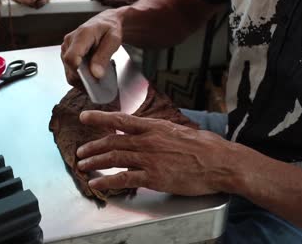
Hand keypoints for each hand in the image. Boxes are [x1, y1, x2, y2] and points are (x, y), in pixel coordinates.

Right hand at [61, 9, 123, 85]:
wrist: (106, 22)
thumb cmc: (110, 29)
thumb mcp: (113, 40)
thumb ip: (104, 56)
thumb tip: (95, 74)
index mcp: (81, 35)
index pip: (71, 58)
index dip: (78, 71)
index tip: (90, 79)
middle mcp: (69, 42)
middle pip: (70, 68)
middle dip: (84, 79)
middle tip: (99, 82)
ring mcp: (66, 49)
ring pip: (69, 73)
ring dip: (83, 80)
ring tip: (96, 79)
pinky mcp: (66, 55)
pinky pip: (71, 73)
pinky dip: (81, 78)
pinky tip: (91, 77)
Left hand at [76, 111, 242, 195]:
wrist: (220, 162)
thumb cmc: (206, 146)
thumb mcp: (180, 130)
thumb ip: (161, 131)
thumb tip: (152, 131)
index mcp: (154, 127)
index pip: (120, 120)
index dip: (100, 118)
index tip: (84, 117)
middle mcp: (148, 140)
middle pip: (112, 142)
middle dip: (93, 147)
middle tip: (81, 152)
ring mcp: (149, 159)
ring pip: (113, 158)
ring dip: (95, 162)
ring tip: (83, 166)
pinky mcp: (153, 177)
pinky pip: (123, 179)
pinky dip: (107, 181)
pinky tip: (97, 184)